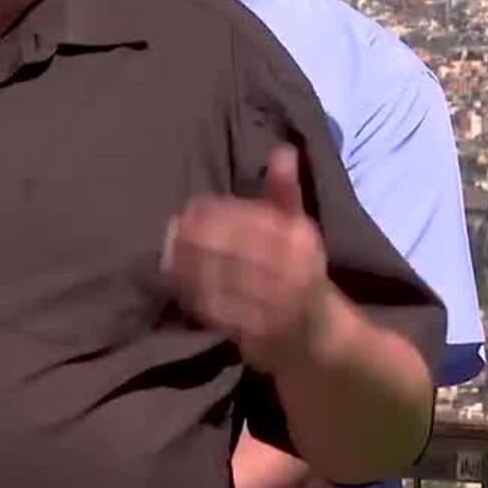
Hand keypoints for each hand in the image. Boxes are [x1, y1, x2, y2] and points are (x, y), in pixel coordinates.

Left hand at [164, 144, 333, 374]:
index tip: (190, 206)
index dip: (215, 212)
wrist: (320, 338)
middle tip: (171, 229)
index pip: (250, 218)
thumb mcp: (300, 230)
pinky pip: (218, 312)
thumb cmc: (303, 272)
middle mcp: (291, 271)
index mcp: (300, 240)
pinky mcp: (258, 335)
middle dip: (196, 238)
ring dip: (189, 266)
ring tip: (167, 253)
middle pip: (231, 248)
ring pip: (220, 280)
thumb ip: (285, 191)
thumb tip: (283, 149)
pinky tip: (179, 284)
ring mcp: (275, 307)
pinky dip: (195, 296)